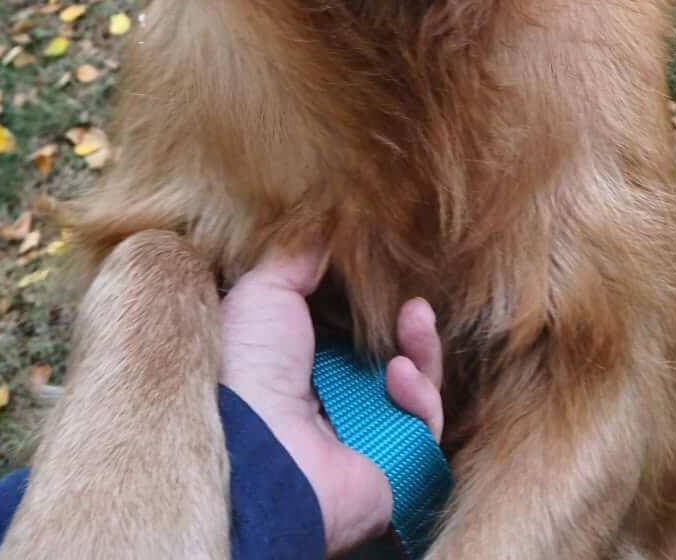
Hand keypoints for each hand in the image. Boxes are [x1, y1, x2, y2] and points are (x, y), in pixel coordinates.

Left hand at [220, 243, 442, 555]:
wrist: (260, 448)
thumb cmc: (251, 365)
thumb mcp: (265, 288)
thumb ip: (300, 254)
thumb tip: (331, 218)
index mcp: (299, 360)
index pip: (349, 325)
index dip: (373, 298)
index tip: (390, 266)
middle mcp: (333, 397)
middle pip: (390, 349)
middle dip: (406, 320)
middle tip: (411, 298)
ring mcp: (366, 430)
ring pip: (417, 380)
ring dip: (421, 346)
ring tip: (414, 319)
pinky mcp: (394, 459)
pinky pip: (424, 421)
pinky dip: (419, 393)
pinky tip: (398, 375)